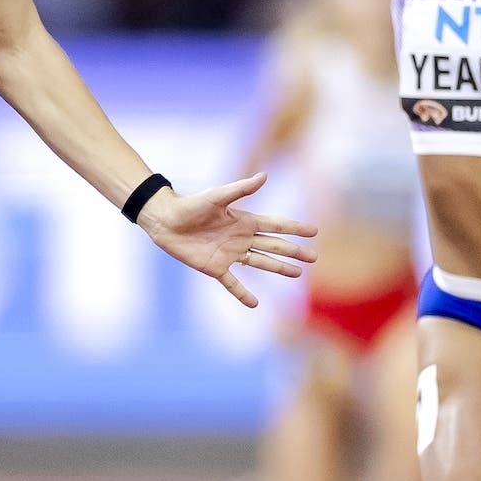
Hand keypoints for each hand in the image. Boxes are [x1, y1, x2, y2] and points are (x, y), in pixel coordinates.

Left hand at [137, 172, 317, 307]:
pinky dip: (243, 294)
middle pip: (274, 246)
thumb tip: (264, 176)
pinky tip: (255, 304)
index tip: (314, 231)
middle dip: (294, 251)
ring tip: (297, 274)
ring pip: (260, 263)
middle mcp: (241, 238)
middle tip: (314, 257)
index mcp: (244, 221)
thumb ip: (241, 189)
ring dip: (278, 269)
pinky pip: (232, 283)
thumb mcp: (217, 196)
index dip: (295, 228)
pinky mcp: (215, 268)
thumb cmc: (191, 205)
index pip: (276, 225)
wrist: (166, 220)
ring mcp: (230, 254)